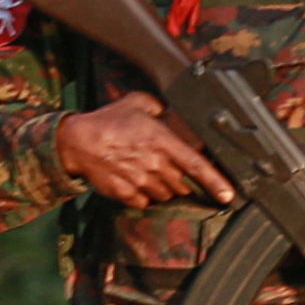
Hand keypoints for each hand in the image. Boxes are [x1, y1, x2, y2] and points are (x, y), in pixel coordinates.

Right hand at [58, 93, 231, 206]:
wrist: (76, 142)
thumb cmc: (107, 120)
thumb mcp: (138, 102)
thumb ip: (162, 108)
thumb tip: (175, 114)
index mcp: (162, 141)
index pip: (196, 165)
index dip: (216, 181)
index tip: (229, 195)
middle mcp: (154, 164)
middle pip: (183, 184)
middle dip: (182, 179)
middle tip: (169, 167)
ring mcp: (140, 181)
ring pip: (166, 194)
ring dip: (165, 187)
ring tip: (149, 171)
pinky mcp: (126, 194)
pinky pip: (146, 202)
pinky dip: (146, 195)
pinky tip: (136, 180)